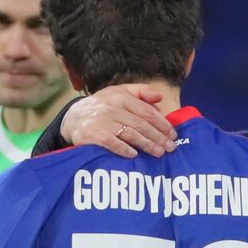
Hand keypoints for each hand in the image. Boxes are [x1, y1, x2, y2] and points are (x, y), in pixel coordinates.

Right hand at [62, 84, 177, 157]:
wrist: (73, 118)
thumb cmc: (103, 106)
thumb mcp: (119, 93)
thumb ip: (141, 92)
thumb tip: (160, 97)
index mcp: (121, 97)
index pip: (147, 111)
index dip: (162, 124)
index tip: (173, 134)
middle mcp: (112, 108)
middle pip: (141, 124)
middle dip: (158, 137)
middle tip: (171, 148)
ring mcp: (102, 121)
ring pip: (130, 134)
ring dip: (147, 145)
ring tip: (159, 153)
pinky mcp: (93, 135)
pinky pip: (112, 143)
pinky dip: (124, 149)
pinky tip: (134, 155)